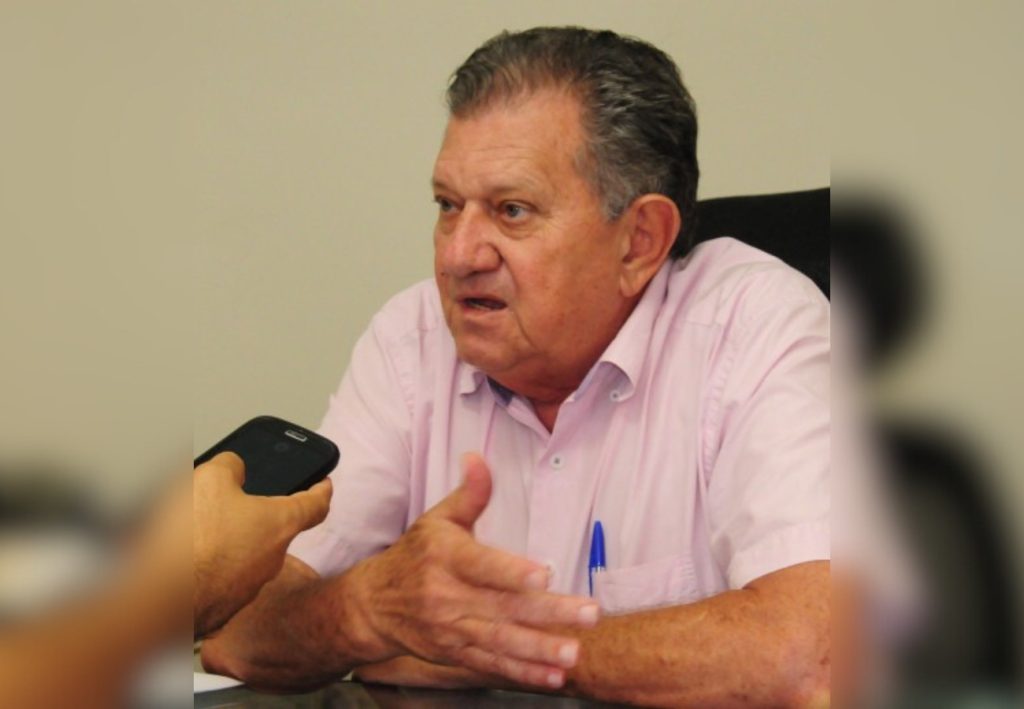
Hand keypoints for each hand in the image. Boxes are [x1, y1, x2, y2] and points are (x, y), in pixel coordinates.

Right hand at [193, 452, 332, 636]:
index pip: (317, 504)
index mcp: (281, 524)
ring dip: (226, 542)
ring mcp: (249, 587)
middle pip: (274, 530)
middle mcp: (273, 558)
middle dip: (255, 515)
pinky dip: (205, 567)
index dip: (321, 489)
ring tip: (193, 531)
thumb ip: (231, 466)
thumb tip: (234, 469)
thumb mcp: (211, 477)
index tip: (323, 484)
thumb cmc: (193, 541)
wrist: (161, 601)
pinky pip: (218, 579)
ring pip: (244, 555)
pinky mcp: (223, 607)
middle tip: (231, 503)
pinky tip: (180, 559)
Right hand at [346, 453, 598, 689]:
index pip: (482, 565)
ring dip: (539, 649)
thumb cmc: (415, 554)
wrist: (374, 604)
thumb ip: (469, 492)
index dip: (512, 571)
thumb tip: (478, 458)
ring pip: (500, 641)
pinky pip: (491, 665)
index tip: (545, 574)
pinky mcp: (454, 653)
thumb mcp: (437, 518)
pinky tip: (551, 675)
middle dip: (548, 613)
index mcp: (445, 558)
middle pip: (503, 606)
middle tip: (588, 614)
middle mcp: (447, 596)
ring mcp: (451, 628)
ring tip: (572, 653)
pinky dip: (522, 672)